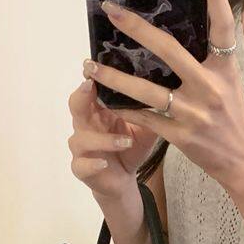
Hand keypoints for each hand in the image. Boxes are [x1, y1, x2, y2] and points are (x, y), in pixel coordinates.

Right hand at [67, 76, 159, 202]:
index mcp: (99, 111)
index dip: (91, 78)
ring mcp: (81, 148)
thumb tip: (167, 91)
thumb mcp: (145, 129)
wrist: (123, 179)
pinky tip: (104, 163)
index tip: (95, 64)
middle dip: (82, 95)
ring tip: (125, 141)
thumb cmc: (130, 148)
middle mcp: (86, 126)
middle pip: (76, 106)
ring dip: (103, 139)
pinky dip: (92, 164)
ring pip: (81, 139)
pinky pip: (81, 165)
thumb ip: (149, 112)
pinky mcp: (82, 169)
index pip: (90, 90)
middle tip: (91, 85)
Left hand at [81, 0, 243, 195]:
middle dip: (137, 29)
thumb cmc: (233, 119)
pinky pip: (145, 118)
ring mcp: (194, 113)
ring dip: (114, 77)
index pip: (223, 27)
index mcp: (224, 71)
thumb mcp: (228, 85)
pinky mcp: (182, 136)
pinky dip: (123, 108)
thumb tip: (177, 33)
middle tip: (111, 11)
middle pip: (169, 51)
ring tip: (90, 64)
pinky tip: (104, 98)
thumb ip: (206, 61)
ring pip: (147, 90)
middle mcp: (210, 88)